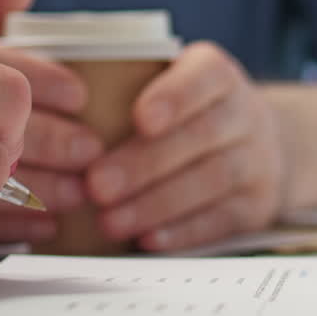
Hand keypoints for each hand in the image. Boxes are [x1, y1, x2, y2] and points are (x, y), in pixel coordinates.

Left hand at [85, 42, 285, 251]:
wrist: (251, 146)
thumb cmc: (186, 115)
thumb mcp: (168, 88)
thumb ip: (126, 92)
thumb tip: (58, 113)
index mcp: (218, 75)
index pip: (205, 76)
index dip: (174, 97)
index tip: (140, 119)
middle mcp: (245, 114)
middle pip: (201, 135)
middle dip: (145, 163)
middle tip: (97, 185)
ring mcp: (258, 160)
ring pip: (211, 179)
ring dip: (155, 204)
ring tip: (109, 221)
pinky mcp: (257, 205)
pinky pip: (222, 219)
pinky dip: (182, 232)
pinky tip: (147, 240)